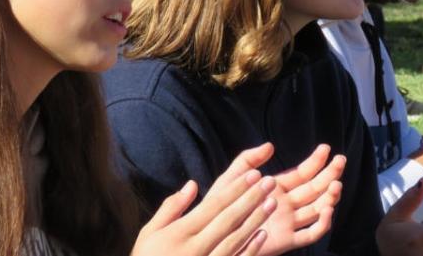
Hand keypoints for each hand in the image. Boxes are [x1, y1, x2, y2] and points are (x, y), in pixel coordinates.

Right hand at [131, 144, 277, 255]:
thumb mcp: (150, 233)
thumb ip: (171, 208)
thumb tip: (192, 184)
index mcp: (180, 233)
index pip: (213, 205)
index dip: (235, 189)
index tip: (253, 174)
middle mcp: (195, 248)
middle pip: (228, 219)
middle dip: (251, 198)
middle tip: (270, 181)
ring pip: (235, 239)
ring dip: (255, 220)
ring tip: (272, 202)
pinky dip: (250, 249)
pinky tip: (263, 234)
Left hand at [204, 143, 344, 255]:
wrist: (214, 233)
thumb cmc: (219, 206)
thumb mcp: (231, 178)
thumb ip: (248, 159)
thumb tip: (270, 145)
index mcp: (276, 187)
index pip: (302, 173)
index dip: (315, 161)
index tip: (326, 148)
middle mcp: (286, 204)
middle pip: (315, 189)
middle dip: (330, 175)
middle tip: (341, 160)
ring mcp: (288, 222)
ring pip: (317, 209)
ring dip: (329, 197)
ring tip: (336, 185)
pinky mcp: (287, 240)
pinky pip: (310, 234)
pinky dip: (322, 224)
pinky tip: (327, 210)